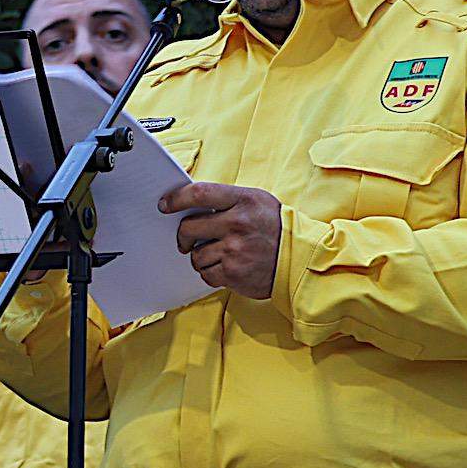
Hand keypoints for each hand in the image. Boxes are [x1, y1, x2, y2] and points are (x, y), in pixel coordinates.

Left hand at [158, 177, 281, 299]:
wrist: (301, 259)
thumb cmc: (275, 227)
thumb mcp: (257, 201)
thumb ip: (227, 200)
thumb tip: (190, 201)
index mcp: (243, 200)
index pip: (199, 194)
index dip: (176, 199)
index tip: (165, 205)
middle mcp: (237, 224)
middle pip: (188, 228)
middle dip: (183, 236)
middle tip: (187, 239)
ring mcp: (235, 250)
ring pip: (195, 255)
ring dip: (201, 256)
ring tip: (219, 254)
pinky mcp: (233, 273)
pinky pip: (205, 273)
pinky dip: (211, 272)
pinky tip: (226, 266)